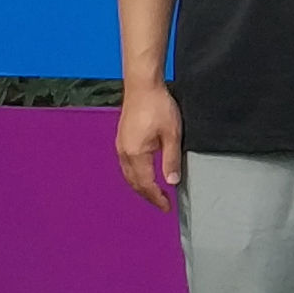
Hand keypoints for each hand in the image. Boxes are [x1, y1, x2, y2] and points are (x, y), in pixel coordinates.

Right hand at [116, 83, 183, 212]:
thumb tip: (172, 182)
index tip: (167, 207)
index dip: (157, 198)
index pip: (146, 184)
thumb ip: (171, 160)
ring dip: (141, 186)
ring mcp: (121, 145)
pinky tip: (144, 174)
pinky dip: (136, 174)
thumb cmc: (158, 106)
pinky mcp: (122, 138)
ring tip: (155, 193)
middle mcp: (124, 152)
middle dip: (148, 195)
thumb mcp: (172, 135)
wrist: (142, 85)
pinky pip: (126, 164)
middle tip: (162, 203)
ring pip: (129, 174)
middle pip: (134, 182)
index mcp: (136, 154)